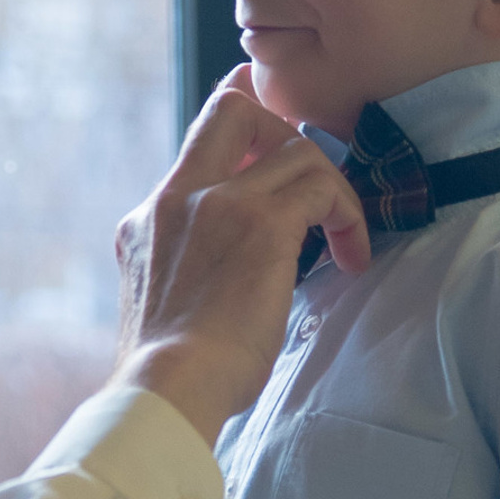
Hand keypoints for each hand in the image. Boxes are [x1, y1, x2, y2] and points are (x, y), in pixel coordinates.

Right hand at [115, 66, 368, 442]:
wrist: (165, 389)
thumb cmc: (170, 372)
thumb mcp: (160, 302)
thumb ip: (186, 266)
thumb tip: (229, 273)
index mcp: (148, 219)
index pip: (194, 138)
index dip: (238, 115)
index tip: (272, 126)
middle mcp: (176, 197)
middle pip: (234, 109)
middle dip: (284, 132)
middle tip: (314, 183)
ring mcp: (217, 203)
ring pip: (294, 149)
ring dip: (331, 189)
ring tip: (344, 242)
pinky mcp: (261, 224)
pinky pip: (321, 187)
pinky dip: (348, 216)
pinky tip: (351, 257)